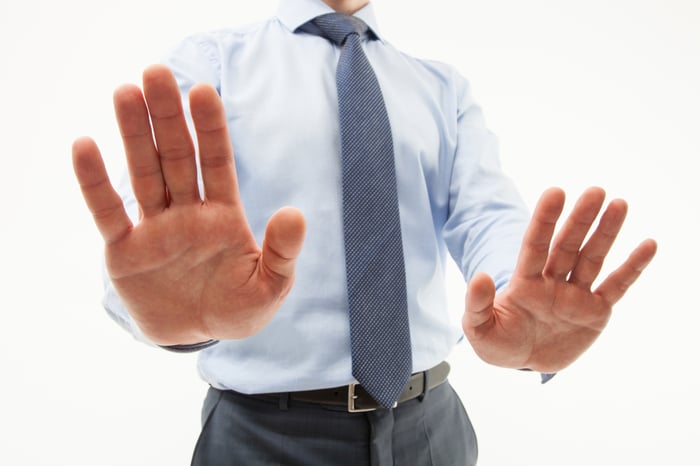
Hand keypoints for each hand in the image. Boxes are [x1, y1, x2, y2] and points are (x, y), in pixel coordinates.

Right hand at [72, 65, 305, 344]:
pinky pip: (107, 213)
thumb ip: (282, 252)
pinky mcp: (125, 251)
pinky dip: (95, 183)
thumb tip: (295, 213)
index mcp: (223, 215)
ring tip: (125, 92)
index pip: (217, 163)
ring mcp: (155, 228)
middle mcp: (187, 212)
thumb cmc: (238, 307)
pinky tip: (85, 147)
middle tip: (156, 71)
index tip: (203, 91)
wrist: (197, 335)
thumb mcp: (269, 286)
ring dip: (134, 136)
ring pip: (143, 173)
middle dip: (168, 116)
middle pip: (176, 157)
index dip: (211, 129)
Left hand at [462, 187, 656, 372]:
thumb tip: (480, 277)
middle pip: (568, 246)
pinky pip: (616, 287)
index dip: (545, 220)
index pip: (535, 245)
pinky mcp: (595, 312)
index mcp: (525, 282)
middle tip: (595, 191)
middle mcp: (552, 282)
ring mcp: (575, 295)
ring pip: (592, 258)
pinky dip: (632, 267)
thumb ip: (478, 304)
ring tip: (619, 204)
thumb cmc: (497, 342)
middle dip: (580, 219)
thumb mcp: (479, 329)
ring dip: (606, 232)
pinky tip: (648, 244)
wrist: (522, 362)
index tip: (556, 192)